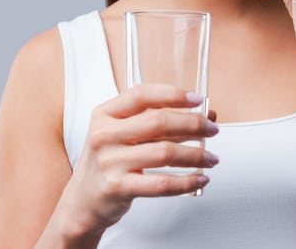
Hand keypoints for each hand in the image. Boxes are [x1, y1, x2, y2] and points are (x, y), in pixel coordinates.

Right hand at [58, 83, 218, 235]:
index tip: (197, 99)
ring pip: (165, 153)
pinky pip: (162, 183)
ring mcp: (109, 161)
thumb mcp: (121, 135)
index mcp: (104, 114)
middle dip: (193, 124)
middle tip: (212, 130)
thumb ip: (157, 122)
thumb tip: (205, 115)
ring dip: (196, 155)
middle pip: (158, 121)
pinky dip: (187, 181)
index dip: (173, 94)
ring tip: (211, 157)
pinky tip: (200, 179)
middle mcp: (103, 135)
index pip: (141, 94)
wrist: (83, 201)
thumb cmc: (108, 163)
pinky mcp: (118, 187)